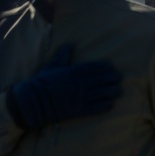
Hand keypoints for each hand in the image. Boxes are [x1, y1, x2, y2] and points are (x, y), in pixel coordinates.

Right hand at [7, 44, 121, 129]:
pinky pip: (94, 108)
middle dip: (110, 79)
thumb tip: (69, 44)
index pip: (92, 69)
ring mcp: (79, 98)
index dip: (103, 68)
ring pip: (99, 94)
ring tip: (118, 90)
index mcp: (72, 72)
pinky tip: (111, 104)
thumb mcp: (53, 65)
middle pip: (99, 81)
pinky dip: (103, 106)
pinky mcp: (77, 110)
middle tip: (119, 77)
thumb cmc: (43, 81)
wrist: (35, 100)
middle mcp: (78, 84)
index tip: (111, 67)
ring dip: (110, 92)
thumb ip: (63, 55)